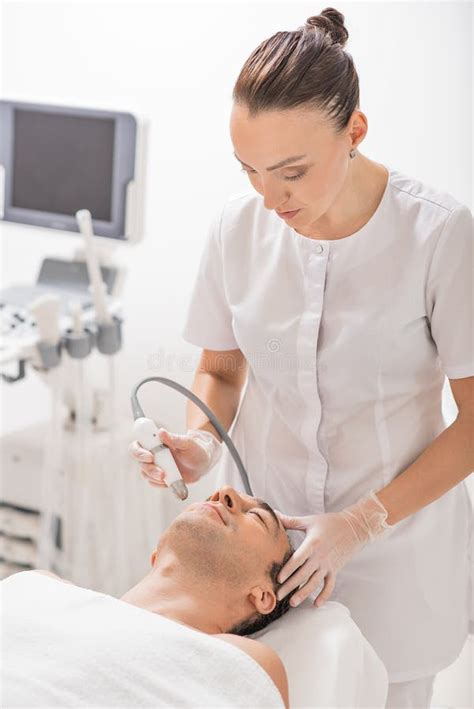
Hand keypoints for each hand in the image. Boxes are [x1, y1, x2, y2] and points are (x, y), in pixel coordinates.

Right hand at [129, 428, 221, 487]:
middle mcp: (151, 454)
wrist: (202, 464)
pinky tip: (168, 482)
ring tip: (167, 477)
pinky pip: (153, 483)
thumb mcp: (187, 443)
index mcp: (154, 442)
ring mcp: (154, 466)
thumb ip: (174, 438)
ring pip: (145, 473)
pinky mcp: (159, 477)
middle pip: (139, 462)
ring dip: (154, 477)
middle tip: (161, 473)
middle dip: (149, 468)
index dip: (139, 452)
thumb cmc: (194, 449)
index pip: (137, 445)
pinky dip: (159, 484)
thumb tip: (161, 432)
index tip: (151, 457)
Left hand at [276, 491, 392, 607]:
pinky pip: (329, 585)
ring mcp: (328, 565)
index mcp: (312, 544)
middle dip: (290, 586)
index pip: (298, 559)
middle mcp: (320, 557)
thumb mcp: (310, 520)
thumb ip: (291, 521)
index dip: (288, 570)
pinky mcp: (335, 570)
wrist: (354, 528)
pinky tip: (316, 604)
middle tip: (278, 596)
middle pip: (303, 574)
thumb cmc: (330, 523)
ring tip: (293, 603)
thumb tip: (274, 514)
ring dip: (303, 593)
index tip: (279, 579)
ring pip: (314, 583)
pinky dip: (324, 595)